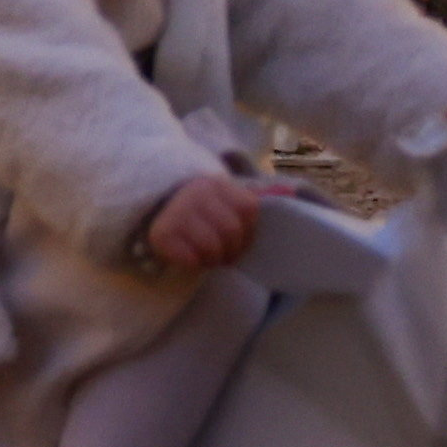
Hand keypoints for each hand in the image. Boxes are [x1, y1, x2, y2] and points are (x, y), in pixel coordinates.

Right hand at [141, 167, 267, 269]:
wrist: (152, 214)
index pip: (248, 209)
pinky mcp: (161, 233)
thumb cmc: (199, 215)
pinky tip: (188, 257)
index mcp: (217, 183)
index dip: (248, 231)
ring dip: (212, 259)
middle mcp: (196, 192)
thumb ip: (250, 200)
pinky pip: (190, 259)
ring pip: (212, 247)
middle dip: (230, 250)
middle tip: (220, 254)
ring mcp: (176, 211)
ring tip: (206, 257)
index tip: (236, 238)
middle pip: (231, 231)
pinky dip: (192, 263)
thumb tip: (294, 192)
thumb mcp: (223, 200)